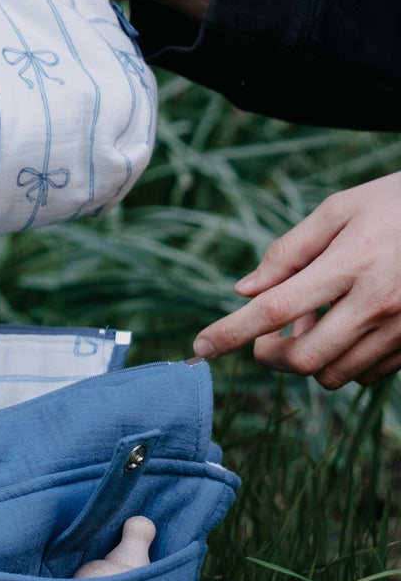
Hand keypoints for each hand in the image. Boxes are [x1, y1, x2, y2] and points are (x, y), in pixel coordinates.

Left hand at [194, 174, 400, 386]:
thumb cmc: (395, 204)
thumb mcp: (340, 210)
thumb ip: (289, 251)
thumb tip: (245, 291)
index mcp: (352, 262)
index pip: (277, 308)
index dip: (233, 332)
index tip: (200, 348)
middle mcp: (378, 302)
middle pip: (303, 357)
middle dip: (271, 356)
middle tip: (264, 339)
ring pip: (335, 375)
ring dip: (310, 360)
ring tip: (313, 326)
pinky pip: (368, 376)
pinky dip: (345, 362)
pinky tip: (347, 332)